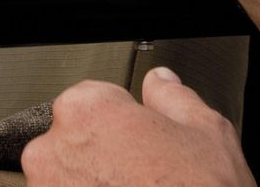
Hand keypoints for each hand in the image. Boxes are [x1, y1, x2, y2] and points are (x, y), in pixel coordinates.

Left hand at [21, 68, 256, 185]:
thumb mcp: (207, 132)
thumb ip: (173, 97)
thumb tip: (160, 83)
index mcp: (87, 111)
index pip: (95, 100)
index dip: (125, 123)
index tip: (143, 142)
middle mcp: (53, 151)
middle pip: (76, 143)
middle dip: (105, 157)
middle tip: (144, 177)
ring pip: (68, 180)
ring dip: (92, 186)